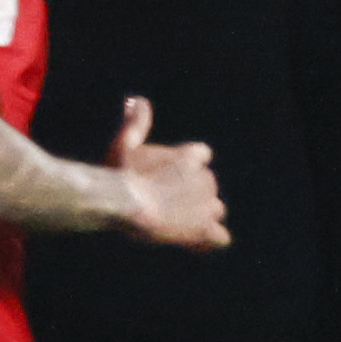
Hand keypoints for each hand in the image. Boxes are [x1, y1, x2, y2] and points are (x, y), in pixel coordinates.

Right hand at [106, 97, 228, 250]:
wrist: (125, 203)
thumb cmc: (120, 173)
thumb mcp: (124, 144)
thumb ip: (136, 124)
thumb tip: (137, 100)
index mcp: (190, 156)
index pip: (201, 155)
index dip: (187, 165)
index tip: (169, 173)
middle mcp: (206, 179)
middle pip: (207, 185)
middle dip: (191, 192)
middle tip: (164, 201)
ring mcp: (207, 206)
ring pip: (215, 209)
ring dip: (201, 214)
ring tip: (176, 221)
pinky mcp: (204, 230)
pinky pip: (220, 237)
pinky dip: (211, 239)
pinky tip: (196, 241)